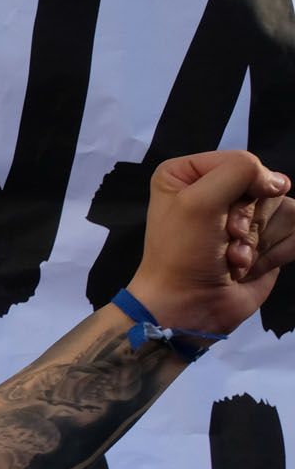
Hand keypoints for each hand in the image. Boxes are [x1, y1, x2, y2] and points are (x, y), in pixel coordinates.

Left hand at [130, 151, 289, 334]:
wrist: (189, 306)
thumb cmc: (183, 252)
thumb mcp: (199, 200)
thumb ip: (240, 171)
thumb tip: (279, 182)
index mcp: (187, 174)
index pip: (241, 162)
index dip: (244, 188)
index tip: (227, 218)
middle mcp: (214, 191)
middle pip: (264, 188)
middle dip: (248, 219)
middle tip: (227, 238)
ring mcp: (241, 218)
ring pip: (281, 211)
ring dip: (257, 240)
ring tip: (232, 258)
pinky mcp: (261, 242)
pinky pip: (291, 233)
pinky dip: (272, 253)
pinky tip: (244, 268)